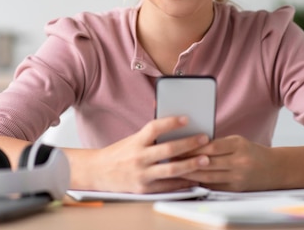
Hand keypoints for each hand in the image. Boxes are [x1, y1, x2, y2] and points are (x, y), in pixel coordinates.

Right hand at [83, 116, 210, 192]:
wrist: (98, 172)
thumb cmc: (120, 153)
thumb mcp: (132, 139)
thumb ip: (150, 133)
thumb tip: (168, 114)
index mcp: (136, 142)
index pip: (155, 128)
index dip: (171, 122)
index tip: (187, 118)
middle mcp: (138, 158)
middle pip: (168, 149)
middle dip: (189, 144)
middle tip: (205, 138)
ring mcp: (142, 175)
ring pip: (171, 169)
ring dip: (191, 164)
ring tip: (205, 159)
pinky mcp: (144, 189)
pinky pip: (168, 186)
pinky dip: (183, 182)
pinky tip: (195, 177)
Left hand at [180, 135, 278, 191]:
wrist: (275, 169)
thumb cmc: (251, 152)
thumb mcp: (237, 141)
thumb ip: (218, 144)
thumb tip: (191, 144)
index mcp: (239, 145)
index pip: (211, 147)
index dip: (193, 147)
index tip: (178, 146)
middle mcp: (239, 162)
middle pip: (208, 162)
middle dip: (187, 161)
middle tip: (170, 158)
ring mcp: (238, 177)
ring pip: (208, 176)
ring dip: (190, 173)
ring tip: (175, 169)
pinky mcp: (236, 189)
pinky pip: (213, 186)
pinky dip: (199, 183)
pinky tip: (188, 180)